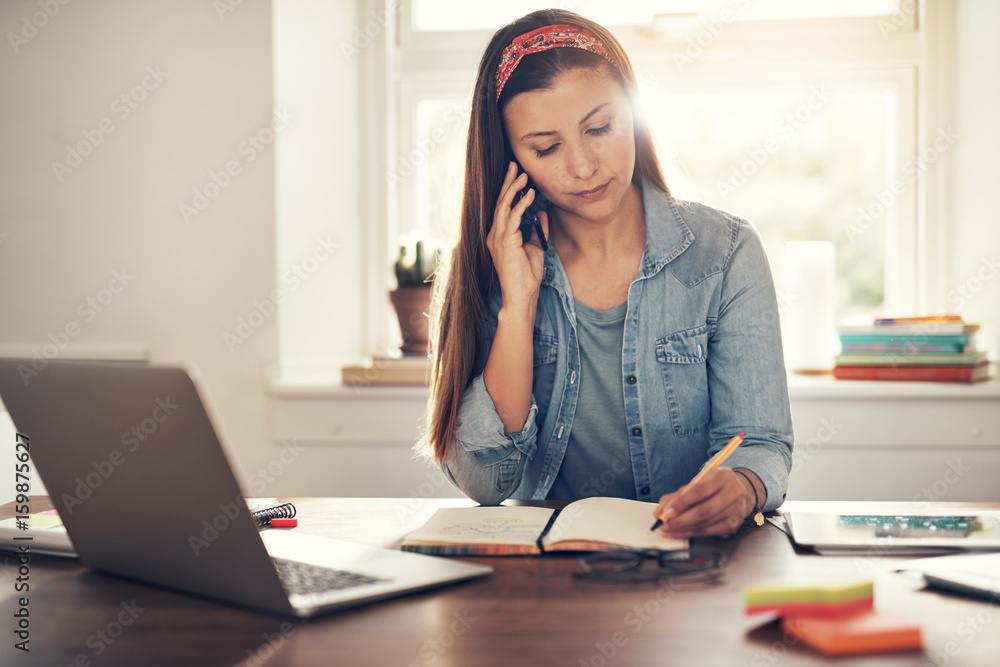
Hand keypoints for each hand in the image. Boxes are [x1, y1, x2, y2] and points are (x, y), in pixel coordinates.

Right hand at [485, 162, 548, 309]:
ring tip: (522, 175)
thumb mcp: (535, 248)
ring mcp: (498, 238)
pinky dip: (521, 204)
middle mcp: (494, 235)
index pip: (502, 208)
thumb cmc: (527, 276)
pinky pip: (512, 217)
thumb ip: (536, 230)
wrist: (522, 295)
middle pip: (499, 202)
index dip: (509, 190)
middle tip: (514, 166)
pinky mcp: (505, 241)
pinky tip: (530, 195)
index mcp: (499, 236)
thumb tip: (541, 212)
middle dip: (507, 183)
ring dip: (513, 189)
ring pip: (503, 206)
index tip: (516, 175)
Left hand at [652, 468, 754, 538]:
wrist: (741, 490)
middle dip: (680, 521)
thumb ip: (678, 495)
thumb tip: (660, 511)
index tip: (665, 513)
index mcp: (722, 476)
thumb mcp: (698, 482)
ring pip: (706, 524)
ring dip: (684, 529)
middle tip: (664, 525)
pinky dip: (692, 534)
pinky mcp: (735, 524)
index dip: (681, 503)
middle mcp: (733, 492)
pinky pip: (710, 533)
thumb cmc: (714, 486)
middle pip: (704, 511)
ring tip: (668, 530)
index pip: (700, 491)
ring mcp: (736, 510)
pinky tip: (680, 533)